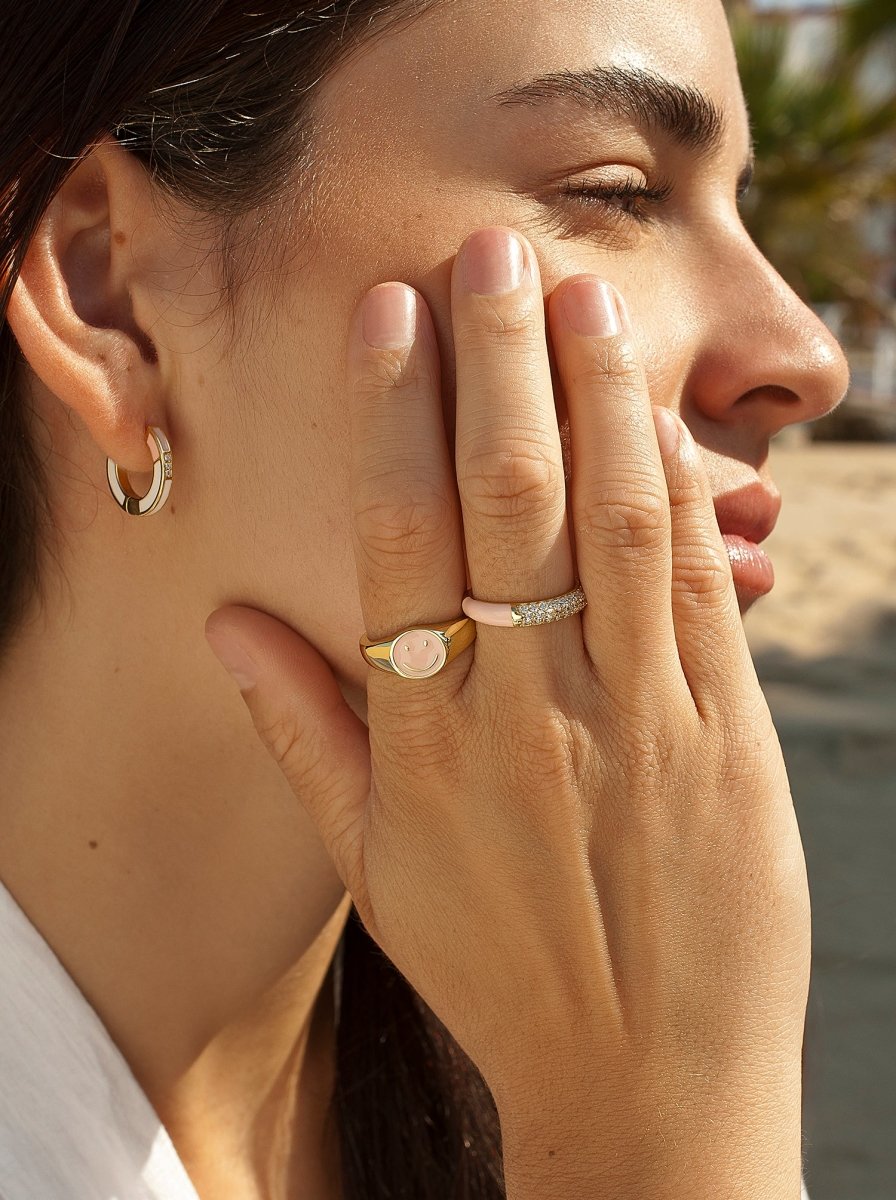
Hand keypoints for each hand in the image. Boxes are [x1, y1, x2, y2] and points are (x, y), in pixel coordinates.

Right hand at [205, 226, 810, 1196]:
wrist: (645, 1080)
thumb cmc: (498, 965)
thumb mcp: (374, 865)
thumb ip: (301, 732)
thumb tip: (227, 618)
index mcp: (431, 740)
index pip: (402, 537)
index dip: (394, 416)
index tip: (390, 316)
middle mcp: (531, 712)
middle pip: (509, 501)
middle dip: (496, 362)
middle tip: (486, 251)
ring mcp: (639, 720)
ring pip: (615, 525)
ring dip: (598, 400)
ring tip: (579, 299)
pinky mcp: (726, 738)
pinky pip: (700, 596)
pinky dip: (683, 499)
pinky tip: (663, 423)